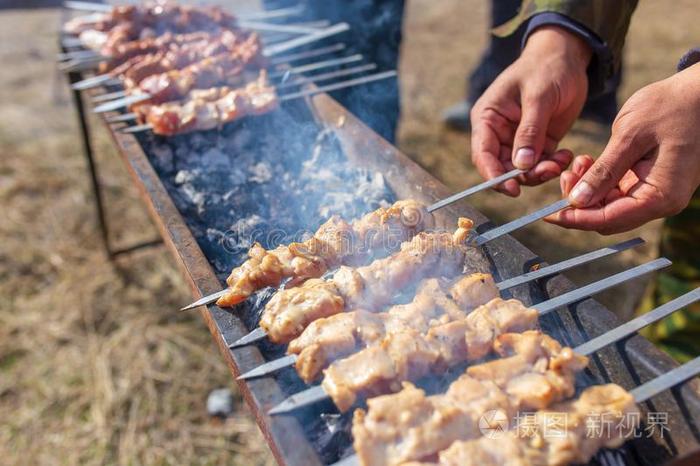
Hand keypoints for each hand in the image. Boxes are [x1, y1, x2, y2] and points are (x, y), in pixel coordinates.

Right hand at [470, 26, 590, 195]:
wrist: (568, 56)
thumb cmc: (546, 68)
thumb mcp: (538, 97)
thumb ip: (529, 131)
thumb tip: (521, 165)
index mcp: (488, 118)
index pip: (483, 154)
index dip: (493, 175)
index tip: (512, 189)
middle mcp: (498, 133)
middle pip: (502, 167)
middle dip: (523, 175)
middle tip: (549, 171)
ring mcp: (518, 140)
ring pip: (522, 170)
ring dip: (540, 172)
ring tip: (560, 161)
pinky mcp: (538, 143)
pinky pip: (541, 164)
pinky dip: (552, 165)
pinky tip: (566, 155)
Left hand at [547, 64, 699, 233]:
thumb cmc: (671, 106)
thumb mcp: (630, 135)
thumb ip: (604, 171)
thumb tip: (577, 202)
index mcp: (660, 195)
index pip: (609, 220)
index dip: (575, 219)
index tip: (547, 214)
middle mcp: (661, 202)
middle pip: (608, 218)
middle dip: (580, 204)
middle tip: (564, 175)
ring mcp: (657, 193)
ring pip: (610, 206)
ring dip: (587, 191)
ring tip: (577, 163)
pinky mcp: (651, 182)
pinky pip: (618, 192)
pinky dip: (599, 181)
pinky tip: (587, 162)